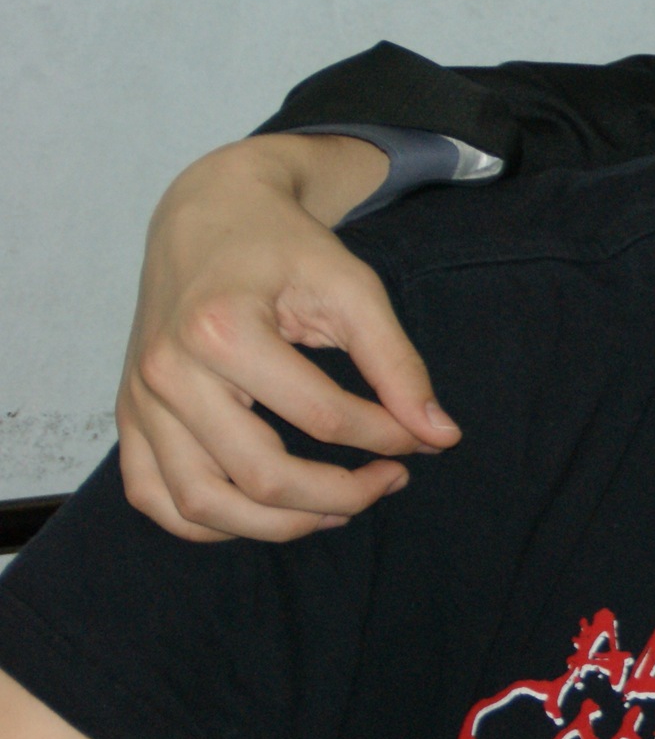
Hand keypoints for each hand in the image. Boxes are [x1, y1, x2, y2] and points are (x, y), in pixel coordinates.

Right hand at [116, 135, 459, 542]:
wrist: (210, 213)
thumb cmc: (285, 247)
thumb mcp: (353, 288)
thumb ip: (398, 363)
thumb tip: (440, 435)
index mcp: (222, 331)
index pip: (323, 417)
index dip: (387, 438)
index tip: (423, 439)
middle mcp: (168, 372)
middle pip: (260, 476)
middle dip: (341, 495)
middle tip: (391, 480)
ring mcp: (139, 400)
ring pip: (202, 505)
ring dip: (280, 526)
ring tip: (339, 508)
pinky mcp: (129, 416)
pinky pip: (156, 499)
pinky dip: (210, 524)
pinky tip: (268, 511)